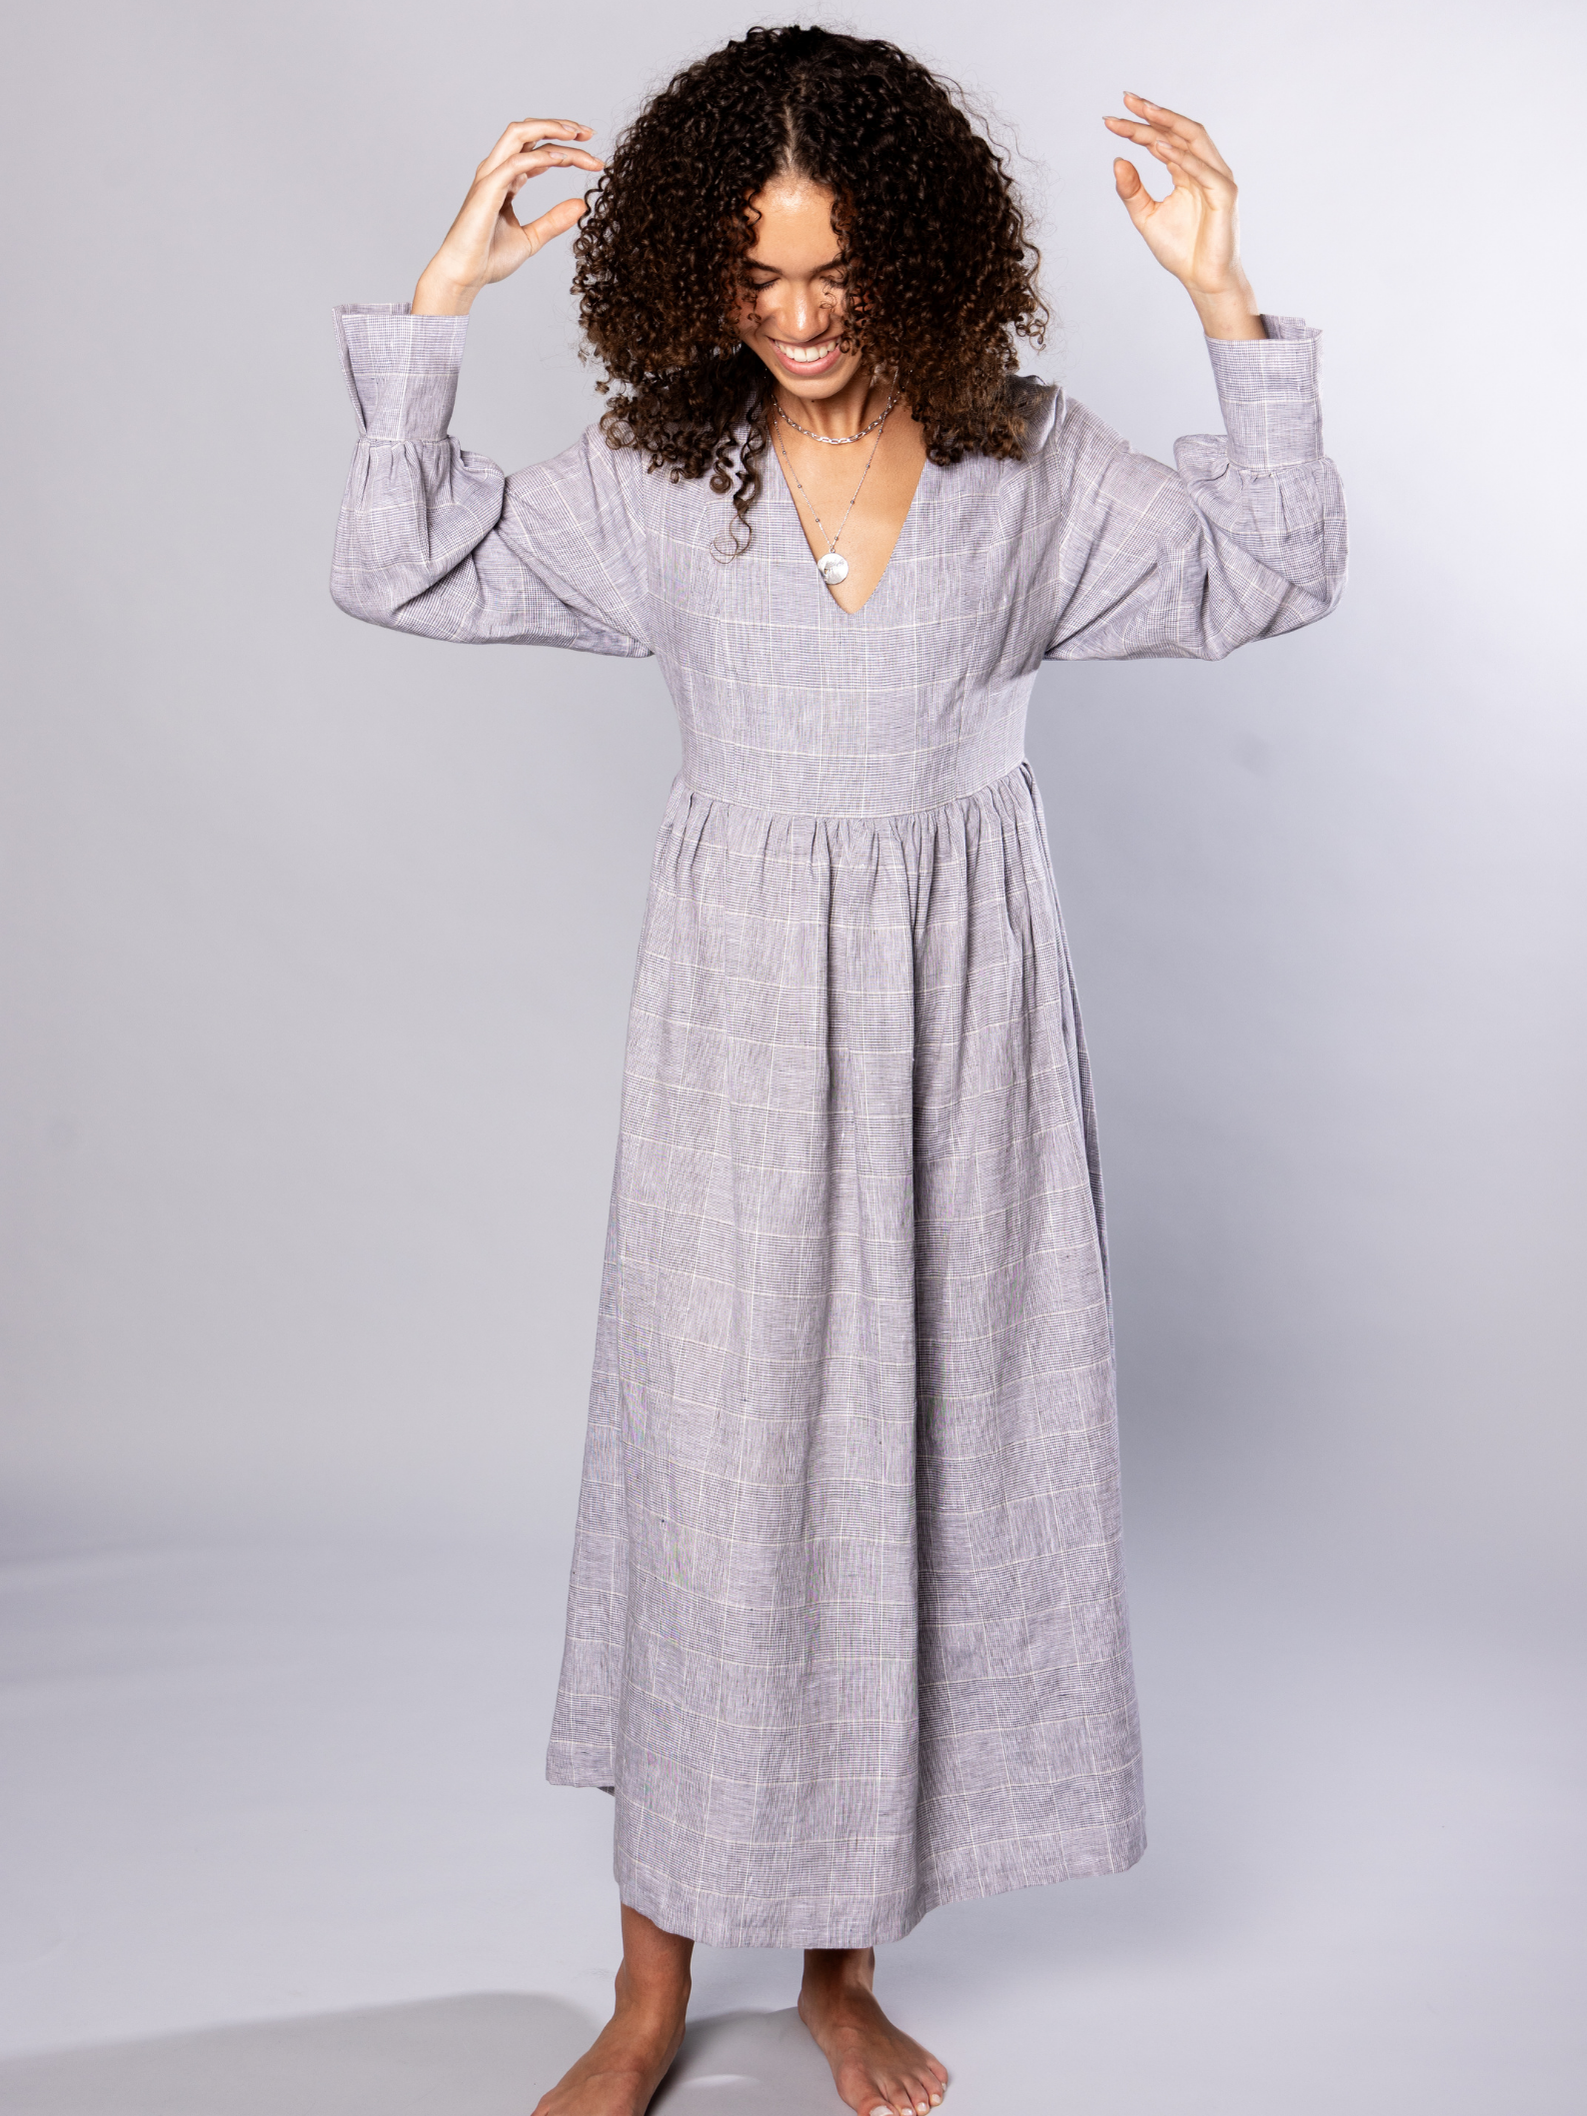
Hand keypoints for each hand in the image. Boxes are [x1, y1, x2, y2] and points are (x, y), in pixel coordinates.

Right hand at [411, 118, 603, 315]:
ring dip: (549, 128)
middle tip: (589, 134)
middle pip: (530, 133)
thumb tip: (581, 205)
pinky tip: (562, 158)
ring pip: (520, 134)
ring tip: (577, 134)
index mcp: (506, 179)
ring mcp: (490, 176)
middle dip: (560, 127)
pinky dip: (540, 156)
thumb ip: (554, 221)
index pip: (537, 150)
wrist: (464, 275)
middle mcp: (497, 171)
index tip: (592, 157)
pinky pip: (515, 162)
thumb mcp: (532, 238)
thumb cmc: (489, 258)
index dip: (565, 147)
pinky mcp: (487, 188)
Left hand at [1103, 93, 1265, 340]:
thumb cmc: (1181, 251)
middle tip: (1126, 100)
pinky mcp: (1225, 195)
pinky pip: (1203, 170)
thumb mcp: (1146, 217)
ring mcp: (1218, 179)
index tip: (1111, 120)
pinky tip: (1157, 147)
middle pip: (1179, 131)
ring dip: (1167, 125)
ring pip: (1194, 141)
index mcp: (1188, 171)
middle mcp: (1205, 168)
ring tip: (1142, 114)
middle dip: (1154, 114)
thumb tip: (1117, 160)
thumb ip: (1132, 191)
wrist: (1203, 281)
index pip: (1162, 140)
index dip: (1138, 127)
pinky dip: (1181, 157)